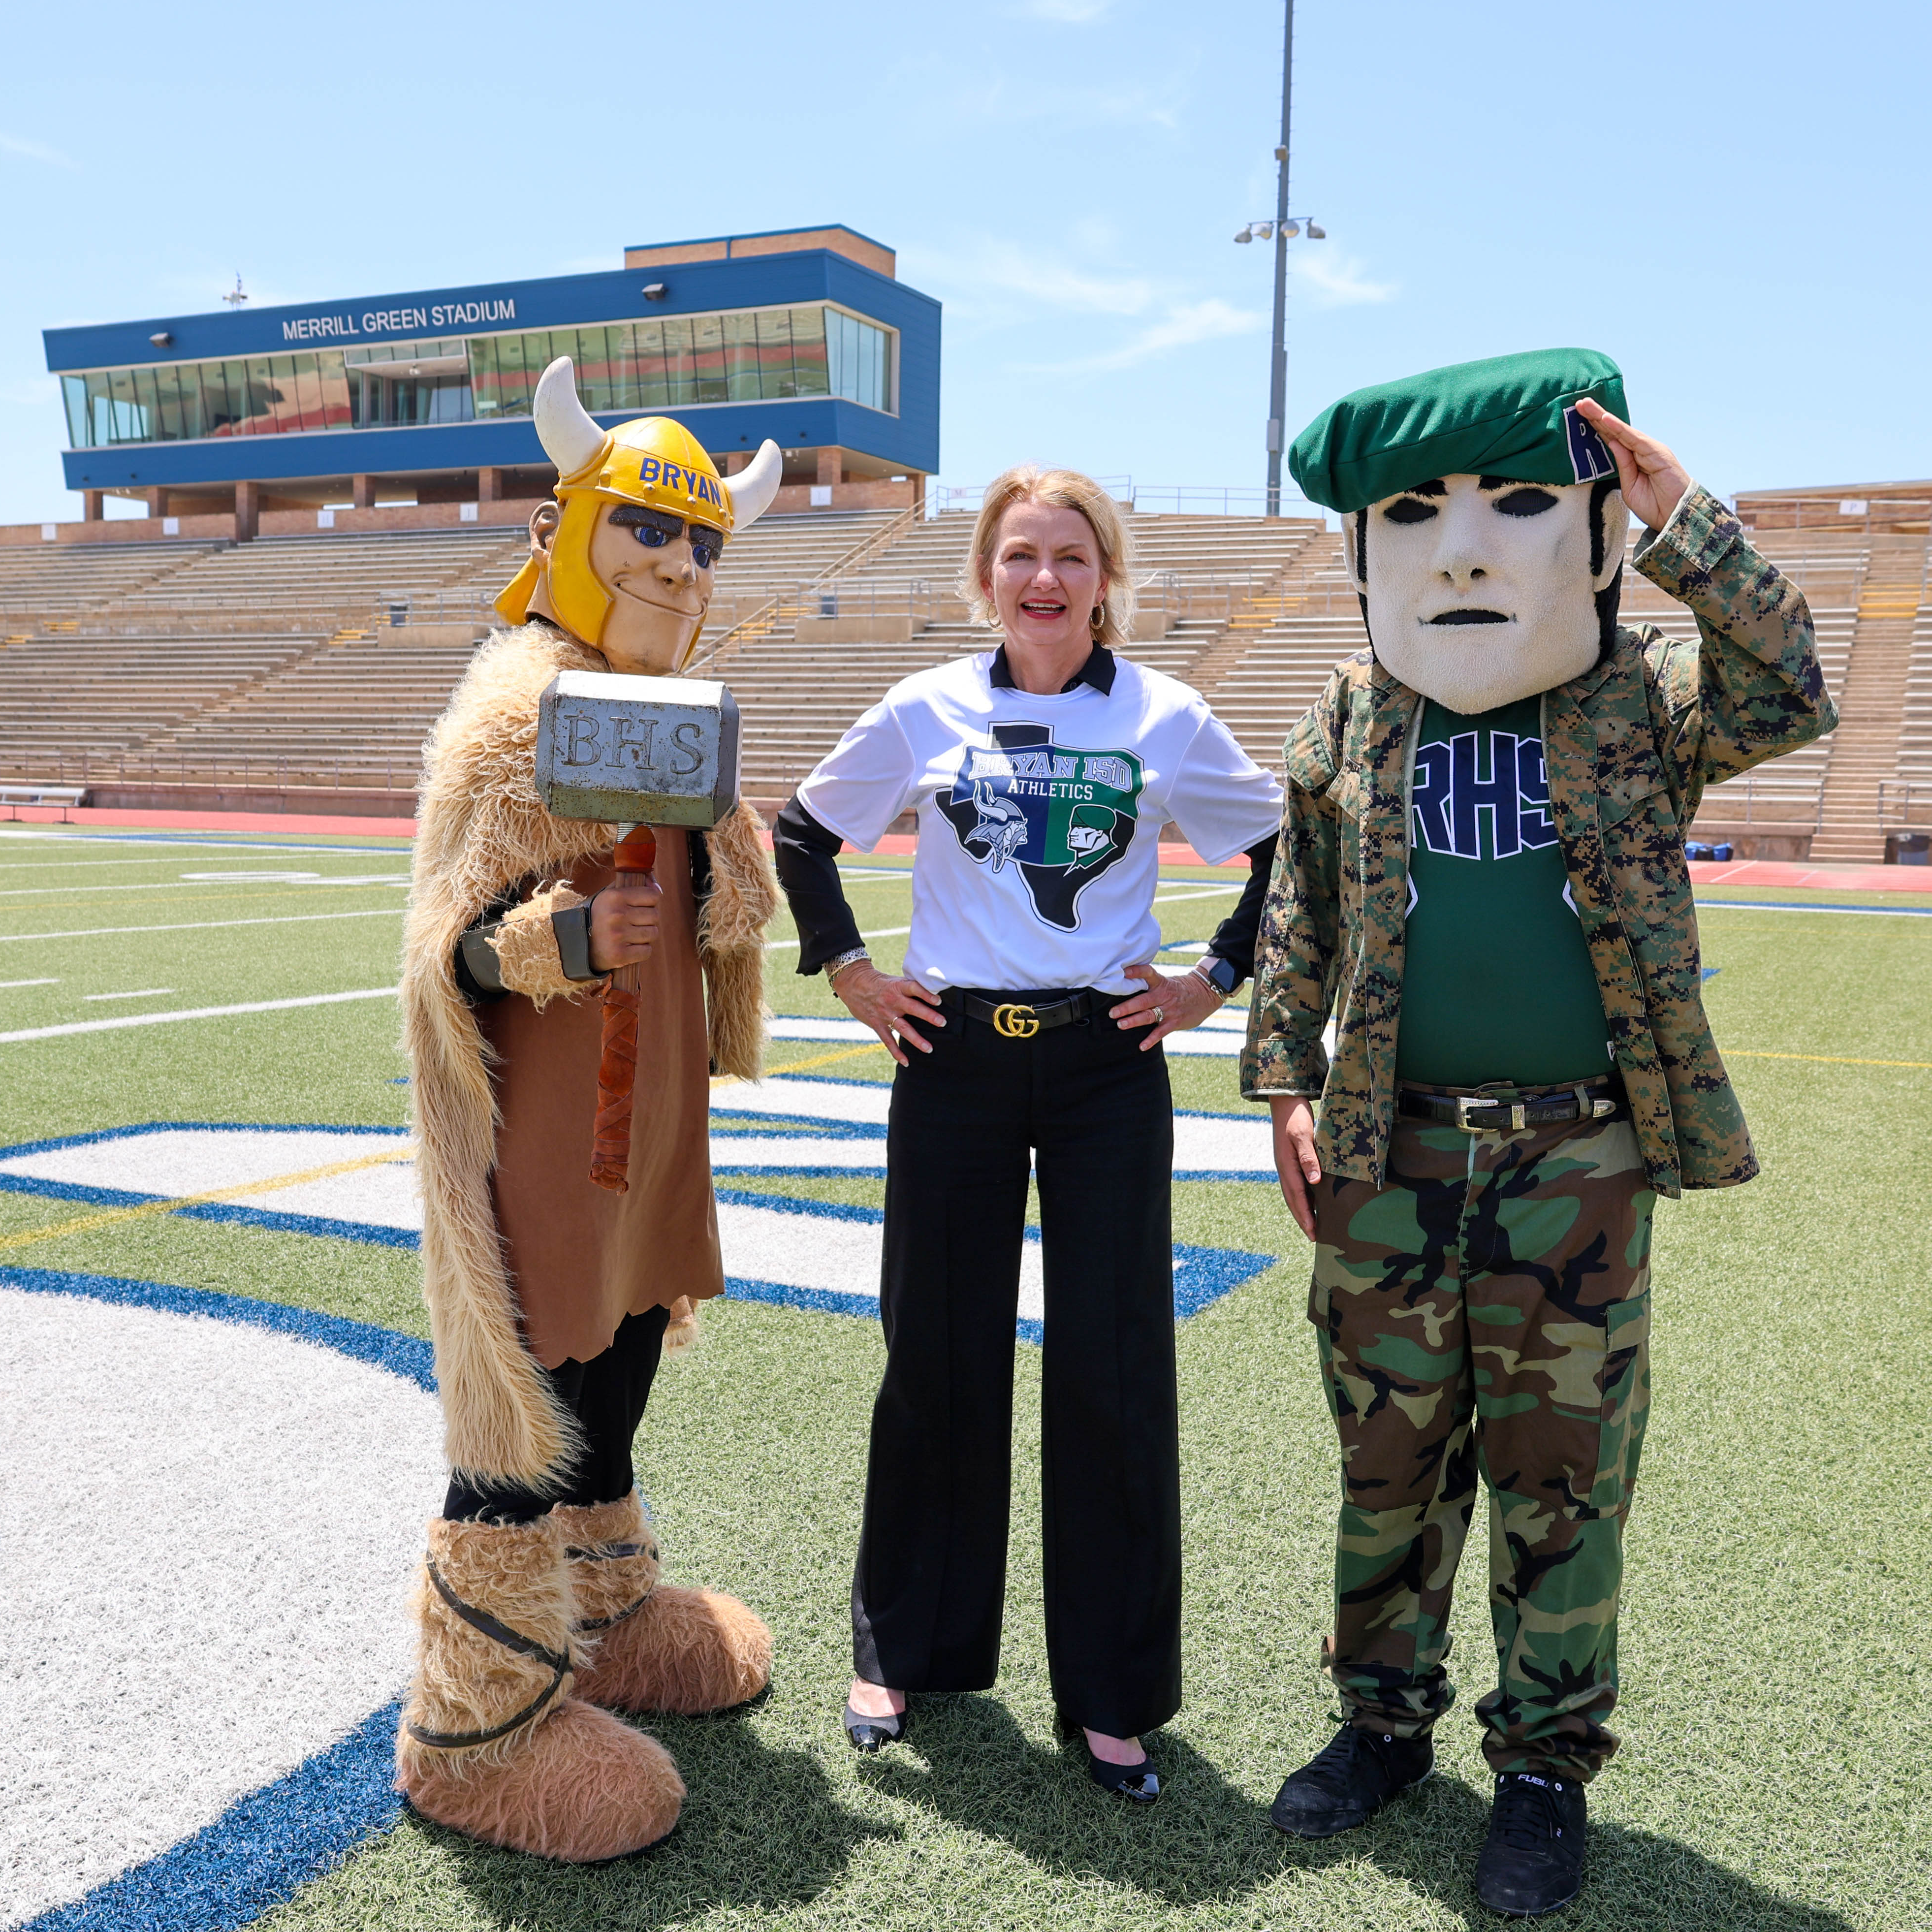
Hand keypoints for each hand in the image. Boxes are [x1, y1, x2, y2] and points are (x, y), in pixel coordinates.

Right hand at [587, 875, 661, 971]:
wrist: (578, 944)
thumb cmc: (601, 916)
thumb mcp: (610, 895)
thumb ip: (634, 884)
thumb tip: (657, 886)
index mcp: (614, 896)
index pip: (653, 895)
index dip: (650, 902)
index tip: (640, 906)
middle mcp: (616, 915)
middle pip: (655, 915)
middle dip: (647, 920)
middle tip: (633, 923)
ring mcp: (618, 936)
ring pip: (653, 933)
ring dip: (645, 936)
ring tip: (630, 935)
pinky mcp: (619, 955)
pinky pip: (647, 951)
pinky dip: (641, 951)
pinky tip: (628, 947)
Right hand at [832, 960, 945, 1066]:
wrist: (853, 984)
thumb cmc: (879, 982)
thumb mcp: (894, 980)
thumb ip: (910, 988)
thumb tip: (933, 992)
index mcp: (898, 986)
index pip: (914, 988)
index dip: (926, 994)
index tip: (939, 1001)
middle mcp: (893, 1001)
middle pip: (913, 1008)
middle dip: (928, 1016)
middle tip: (942, 1023)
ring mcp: (885, 1014)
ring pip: (903, 1028)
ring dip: (916, 1039)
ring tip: (929, 1048)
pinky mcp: (877, 1024)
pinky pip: (888, 1041)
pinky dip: (896, 1052)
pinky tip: (906, 1062)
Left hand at [1109, 961, 1220, 1051]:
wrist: (1206, 994)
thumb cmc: (1181, 988)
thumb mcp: (1167, 981)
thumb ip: (1151, 985)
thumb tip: (1128, 986)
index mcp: (1161, 983)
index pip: (1148, 974)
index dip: (1136, 972)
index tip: (1123, 972)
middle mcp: (1164, 996)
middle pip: (1142, 1001)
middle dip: (1126, 1007)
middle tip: (1112, 1012)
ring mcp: (1169, 1010)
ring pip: (1149, 1016)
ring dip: (1134, 1021)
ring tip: (1121, 1025)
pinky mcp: (1174, 1022)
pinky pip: (1161, 1032)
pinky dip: (1151, 1040)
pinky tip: (1142, 1046)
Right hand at [1270, 1095, 1321, 1240]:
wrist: (1285, 1100)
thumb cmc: (1296, 1117)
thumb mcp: (1303, 1135)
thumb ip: (1308, 1158)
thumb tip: (1314, 1182)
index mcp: (1286, 1166)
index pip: (1297, 1197)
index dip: (1305, 1216)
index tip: (1313, 1232)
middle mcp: (1284, 1169)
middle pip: (1293, 1200)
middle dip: (1303, 1219)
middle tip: (1314, 1236)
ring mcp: (1286, 1164)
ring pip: (1294, 1193)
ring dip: (1303, 1209)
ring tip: (1313, 1224)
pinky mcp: (1290, 1159)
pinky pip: (1297, 1183)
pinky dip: (1304, 1196)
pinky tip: (1313, 1200)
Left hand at [1575, 397, 1691, 532]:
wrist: (1675, 516)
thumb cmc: (1655, 504)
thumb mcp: (1629, 487)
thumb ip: (1622, 465)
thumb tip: (1612, 444)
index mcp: (1633, 459)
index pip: (1611, 439)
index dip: (1596, 428)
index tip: (1579, 416)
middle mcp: (1641, 450)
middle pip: (1614, 430)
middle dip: (1595, 417)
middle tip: (1579, 403)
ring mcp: (1650, 449)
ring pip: (1622, 430)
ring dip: (1603, 417)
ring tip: (1586, 406)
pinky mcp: (1657, 452)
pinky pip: (1634, 439)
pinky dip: (1619, 429)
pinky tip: (1605, 419)